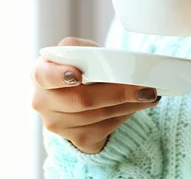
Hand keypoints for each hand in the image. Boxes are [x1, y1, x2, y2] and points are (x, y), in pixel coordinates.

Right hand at [31, 37, 159, 153]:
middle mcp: (43, 101)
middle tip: (145, 88)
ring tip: (149, 94)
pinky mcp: (76, 139)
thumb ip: (87, 51)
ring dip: (129, 104)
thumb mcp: (80, 53)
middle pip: (82, 99)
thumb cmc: (80, 68)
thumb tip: (116, 60)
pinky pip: (106, 128)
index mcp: (40, 73)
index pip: (45, 75)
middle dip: (118, 93)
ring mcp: (57, 124)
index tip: (78, 75)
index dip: (60, 76)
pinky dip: (126, 115)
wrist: (77, 98)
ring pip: (99, 115)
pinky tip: (138, 105)